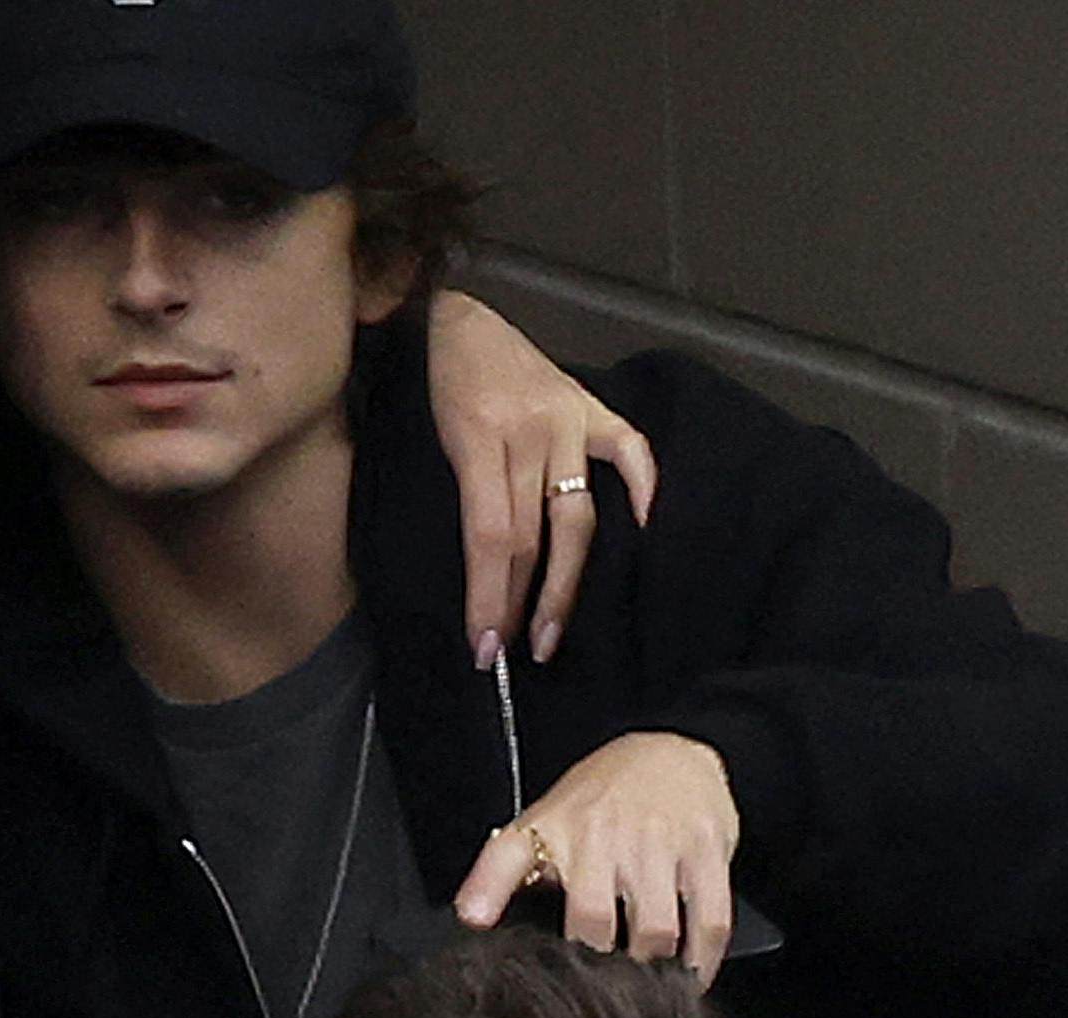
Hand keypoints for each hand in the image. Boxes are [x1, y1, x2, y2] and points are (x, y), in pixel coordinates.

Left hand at [426, 290, 658, 669]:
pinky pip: (630, 449)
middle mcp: (529, 432)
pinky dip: (645, 487)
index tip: (482, 646)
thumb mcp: (422, 439)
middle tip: (514, 653)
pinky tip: (645, 530)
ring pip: (575, 515)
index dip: (488, 597)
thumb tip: (473, 576)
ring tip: (552, 630)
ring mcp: (567, 418)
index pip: (489, 537)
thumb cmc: (429, 385)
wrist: (451, 314)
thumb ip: (450, 497)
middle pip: (531, 536)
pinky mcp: (590, 405)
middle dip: (521, 602)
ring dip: (565, 580)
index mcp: (477, 440)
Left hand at [456, 732, 737, 984]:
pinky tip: (692, 978)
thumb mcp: (539, 824)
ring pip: (656, 930)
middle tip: (603, 995)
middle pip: (596, 923)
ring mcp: (660, 840)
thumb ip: (499, 872)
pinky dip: (703, 960)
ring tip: (647, 991)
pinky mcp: (706, 848)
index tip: (502, 940)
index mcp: (557, 831)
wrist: (670, 751)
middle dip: (600, 967)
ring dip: (652, 970)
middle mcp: (605, 834)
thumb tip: (468, 918)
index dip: (506, 907)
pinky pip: (710, 920)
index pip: (516, 867)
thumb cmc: (597, 800)